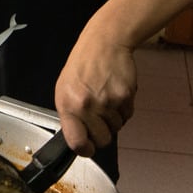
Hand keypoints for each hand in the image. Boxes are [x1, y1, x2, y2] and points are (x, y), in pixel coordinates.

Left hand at [54, 38, 136, 157]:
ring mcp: (107, 101)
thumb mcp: (65, 89)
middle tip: (100, 120)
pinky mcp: (124, 96)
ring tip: (106, 100)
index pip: (77, 142)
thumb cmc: (83, 64)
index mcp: (68, 104)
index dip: (85, 150)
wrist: (104, 42)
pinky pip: (127, 115)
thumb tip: (78, 137)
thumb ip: (70, 114)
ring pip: (116, 128)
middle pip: (102, 139)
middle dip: (102, 134)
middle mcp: (87, 105)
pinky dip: (124, 109)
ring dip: (114, 119)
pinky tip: (116, 94)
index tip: (88, 149)